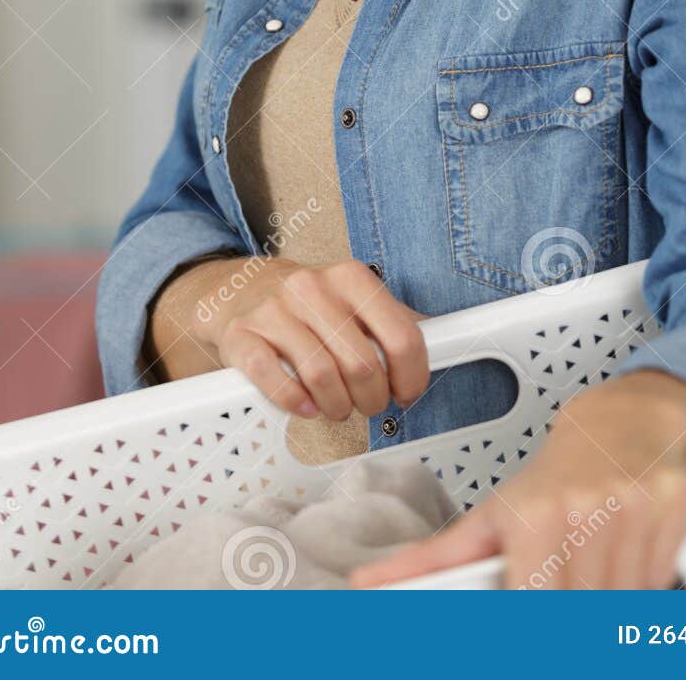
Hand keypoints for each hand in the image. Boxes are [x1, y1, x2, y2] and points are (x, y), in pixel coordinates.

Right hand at [189, 255, 428, 421]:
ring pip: (321, 376)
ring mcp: (274, 310)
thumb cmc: (309, 306)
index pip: (401, 336)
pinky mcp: (241, 335)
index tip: (406, 393)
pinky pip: (273, 381)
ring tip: (338, 406)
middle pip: (362, 365)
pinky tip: (306, 405)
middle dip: (372, 400)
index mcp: (351, 277)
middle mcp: (312, 287)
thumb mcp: (353, 300)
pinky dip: (296, 403)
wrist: (239, 288)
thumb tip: (446, 345)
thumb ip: (392, 323)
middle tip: (367, 404)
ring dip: (337, 406)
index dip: (411, 377)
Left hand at [350, 369, 685, 589]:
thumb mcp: (492, 515)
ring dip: (612, 605)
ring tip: (596, 573)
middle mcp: (584, 510)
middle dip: (574, 614)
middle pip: (582, 612)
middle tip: (566, 586)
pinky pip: (662, 582)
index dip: (534, 620)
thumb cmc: (553, 476)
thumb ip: (433, 560)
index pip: (534, 607)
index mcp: (533, 517)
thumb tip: (366, 587)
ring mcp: (634, 510)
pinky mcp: (676, 508)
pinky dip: (647, 588)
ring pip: (626, 604)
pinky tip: (628, 561)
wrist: (624, 420)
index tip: (534, 604)